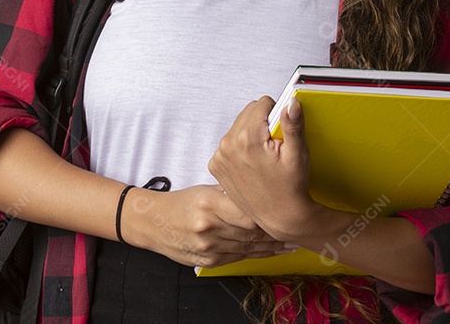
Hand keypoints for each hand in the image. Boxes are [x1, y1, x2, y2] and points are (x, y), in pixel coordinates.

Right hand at [122, 183, 292, 267]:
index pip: (246, 211)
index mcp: (208, 203)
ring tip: (290, 244)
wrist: (154, 223)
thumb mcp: (205, 190)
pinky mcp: (208, 261)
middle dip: (274, 233)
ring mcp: (207, 247)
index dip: (268, 215)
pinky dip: (257, 255)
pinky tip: (272, 252)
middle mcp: (208, 226)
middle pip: (250, 232)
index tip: (286, 212)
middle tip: (295, 230)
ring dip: (271, 247)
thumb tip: (261, 189)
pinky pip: (238, 257)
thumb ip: (231, 193)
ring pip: (247, 247)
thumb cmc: (183, 203)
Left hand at [208, 96, 322, 243]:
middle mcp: (228, 145)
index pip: (262, 103)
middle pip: (248, 112)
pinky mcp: (216, 165)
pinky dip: (240, 148)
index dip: (276, 114)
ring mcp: (220, 156)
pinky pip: (229, 142)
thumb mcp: (297, 154)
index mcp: (248, 138)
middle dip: (262, 123)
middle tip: (274, 146)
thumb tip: (290, 104)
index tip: (280, 132)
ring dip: (251, 134)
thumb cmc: (290, 188)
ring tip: (264, 155)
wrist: (280, 216)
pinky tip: (252, 163)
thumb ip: (292, 125)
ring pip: (238, 126)